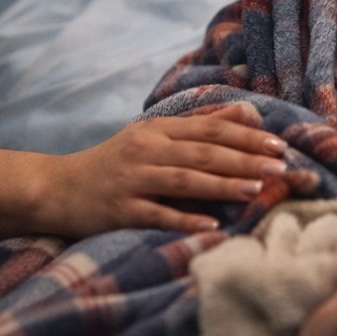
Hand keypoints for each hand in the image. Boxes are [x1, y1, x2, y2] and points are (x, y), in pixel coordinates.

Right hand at [34, 102, 286, 235]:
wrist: (57, 188)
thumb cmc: (115, 162)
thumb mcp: (154, 135)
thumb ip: (200, 124)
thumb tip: (247, 112)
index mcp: (158, 129)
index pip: (210, 128)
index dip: (246, 135)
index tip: (279, 145)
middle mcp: (146, 149)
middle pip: (202, 152)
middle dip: (244, 159)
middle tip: (279, 168)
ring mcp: (132, 180)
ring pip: (183, 179)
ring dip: (221, 184)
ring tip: (254, 190)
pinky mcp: (119, 210)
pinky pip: (156, 214)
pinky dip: (184, 218)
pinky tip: (211, 223)